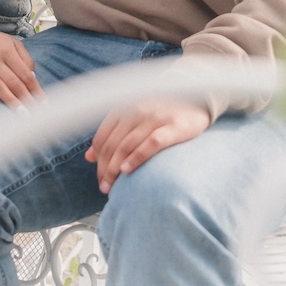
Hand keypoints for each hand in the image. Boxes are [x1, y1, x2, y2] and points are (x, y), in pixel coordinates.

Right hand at [0, 22, 43, 107]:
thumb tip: (33, 77)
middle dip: (26, 98)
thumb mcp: (11, 43)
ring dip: (10, 100)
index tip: (43, 103)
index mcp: (6, 50)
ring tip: (22, 113)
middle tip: (36, 114)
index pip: (24, 73)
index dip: (35, 89)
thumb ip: (25, 58)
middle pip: (13, 81)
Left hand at [85, 98, 210, 194]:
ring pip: (126, 146)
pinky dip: (136, 158)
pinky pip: (150, 144)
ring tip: (111, 187)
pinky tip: (127, 171)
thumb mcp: (132, 116)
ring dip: (114, 170)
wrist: (197, 97)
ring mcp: (154, 117)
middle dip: (104, 170)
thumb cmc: (161, 110)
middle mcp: (135, 110)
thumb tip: (89, 156)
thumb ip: (111, 133)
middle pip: (111, 145)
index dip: (98, 161)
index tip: (100, 177)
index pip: (102, 138)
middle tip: (104, 188)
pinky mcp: (172, 126)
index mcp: (123, 108)